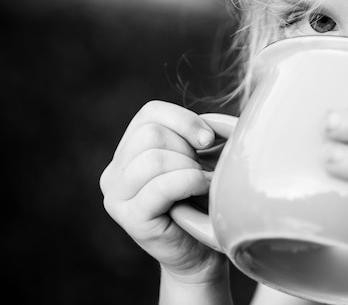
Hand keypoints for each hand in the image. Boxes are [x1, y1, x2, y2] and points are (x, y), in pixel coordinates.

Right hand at [99, 101, 227, 284]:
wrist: (201, 253)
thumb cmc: (203, 202)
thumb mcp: (199, 158)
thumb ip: (196, 135)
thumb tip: (214, 125)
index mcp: (128, 150)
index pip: (150, 112)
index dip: (184, 120)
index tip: (208, 140)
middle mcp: (114, 171)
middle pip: (150, 134)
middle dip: (186, 149)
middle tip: (201, 170)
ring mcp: (117, 195)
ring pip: (153, 158)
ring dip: (189, 167)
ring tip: (203, 183)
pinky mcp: (130, 217)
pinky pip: (161, 186)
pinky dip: (191, 182)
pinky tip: (204, 190)